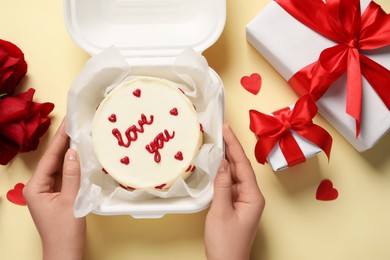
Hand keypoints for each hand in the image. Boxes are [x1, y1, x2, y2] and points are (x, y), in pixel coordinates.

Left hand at [23, 119, 85, 259]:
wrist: (66, 252)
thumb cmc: (65, 231)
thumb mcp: (70, 200)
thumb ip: (72, 174)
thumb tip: (73, 152)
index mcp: (35, 187)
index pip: (50, 157)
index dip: (60, 139)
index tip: (69, 122)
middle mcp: (38, 186)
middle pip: (53, 159)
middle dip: (64, 142)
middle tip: (75, 123)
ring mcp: (47, 190)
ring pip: (59, 166)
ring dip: (69, 152)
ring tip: (80, 133)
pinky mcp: (57, 194)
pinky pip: (65, 174)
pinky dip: (73, 164)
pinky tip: (81, 154)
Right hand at [205, 124, 264, 259]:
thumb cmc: (226, 243)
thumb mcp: (221, 211)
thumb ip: (222, 185)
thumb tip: (222, 163)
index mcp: (253, 197)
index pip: (243, 165)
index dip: (234, 145)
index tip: (227, 129)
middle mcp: (251, 196)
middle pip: (241, 167)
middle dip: (232, 148)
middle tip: (222, 130)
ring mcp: (244, 201)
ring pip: (235, 174)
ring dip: (227, 159)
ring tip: (218, 141)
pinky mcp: (235, 205)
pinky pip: (230, 183)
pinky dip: (222, 172)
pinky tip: (216, 164)